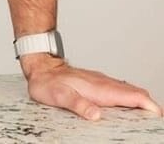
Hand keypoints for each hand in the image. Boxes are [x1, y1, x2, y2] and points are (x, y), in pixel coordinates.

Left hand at [22, 54, 162, 119]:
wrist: (40, 68)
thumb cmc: (48, 82)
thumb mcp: (59, 95)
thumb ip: (78, 104)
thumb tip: (96, 115)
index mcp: (101, 88)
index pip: (134, 95)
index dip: (150, 106)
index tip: (157, 118)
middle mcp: (105, 84)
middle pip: (137, 94)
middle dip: (151, 108)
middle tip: (155, 125)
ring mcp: (102, 83)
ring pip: (130, 93)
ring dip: (142, 105)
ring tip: (148, 122)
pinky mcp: (98, 85)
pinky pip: (120, 92)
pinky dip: (131, 101)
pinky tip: (129, 112)